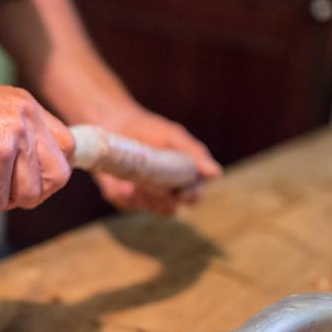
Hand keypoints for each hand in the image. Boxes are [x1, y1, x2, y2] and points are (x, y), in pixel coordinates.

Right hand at [0, 65, 73, 215]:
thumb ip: (10, 136)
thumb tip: (18, 178)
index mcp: (28, 107)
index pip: (67, 147)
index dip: (50, 172)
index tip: (28, 182)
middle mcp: (27, 119)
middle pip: (58, 176)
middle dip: (30, 195)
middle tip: (0, 195)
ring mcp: (12, 138)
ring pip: (26, 194)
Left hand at [91, 106, 221, 214]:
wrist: (115, 123)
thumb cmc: (149, 129)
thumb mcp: (173, 136)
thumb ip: (194, 153)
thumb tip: (216, 173)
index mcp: (182, 178)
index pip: (192, 196)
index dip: (190, 196)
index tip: (183, 191)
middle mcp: (164, 191)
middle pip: (170, 209)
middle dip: (165, 202)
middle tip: (156, 188)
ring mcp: (143, 195)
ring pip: (147, 208)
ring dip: (144, 197)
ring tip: (136, 180)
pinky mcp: (122, 196)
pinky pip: (126, 203)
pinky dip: (124, 194)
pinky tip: (121, 182)